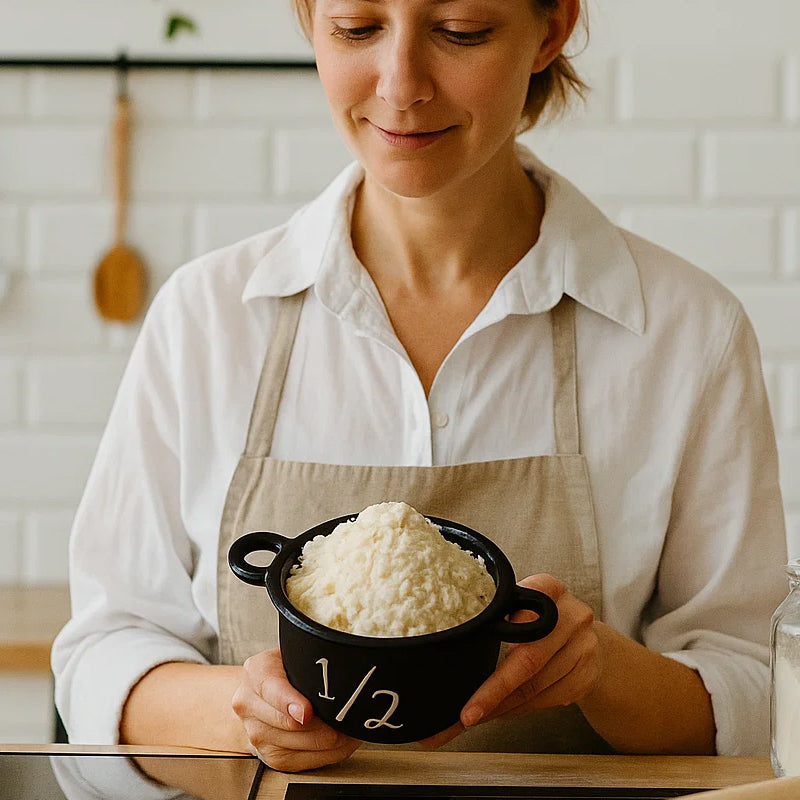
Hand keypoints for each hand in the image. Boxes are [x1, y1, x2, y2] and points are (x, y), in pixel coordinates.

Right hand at [231, 648, 361, 771]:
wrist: (267, 692)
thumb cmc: (290, 669)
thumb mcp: (296, 653)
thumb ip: (310, 658)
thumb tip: (340, 666)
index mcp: (255, 671)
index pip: (271, 688)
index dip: (289, 702)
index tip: (307, 712)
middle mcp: (248, 704)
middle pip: (288, 723)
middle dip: (323, 723)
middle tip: (347, 717)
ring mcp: (255, 733)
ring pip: (299, 744)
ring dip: (331, 740)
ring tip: (349, 728)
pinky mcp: (268, 757)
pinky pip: (302, 762)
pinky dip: (328, 754)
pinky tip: (341, 743)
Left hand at [420, 574, 600, 748]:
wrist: (585, 632)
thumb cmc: (539, 615)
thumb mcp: (521, 600)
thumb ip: (496, 613)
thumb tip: (448, 642)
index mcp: (548, 588)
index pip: (519, 621)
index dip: (493, 651)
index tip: (468, 673)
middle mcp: (571, 615)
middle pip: (528, 661)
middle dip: (493, 693)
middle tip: (465, 715)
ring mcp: (584, 647)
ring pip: (537, 687)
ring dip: (503, 706)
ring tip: (476, 716)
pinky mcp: (587, 675)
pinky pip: (549, 700)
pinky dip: (521, 708)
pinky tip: (503, 711)